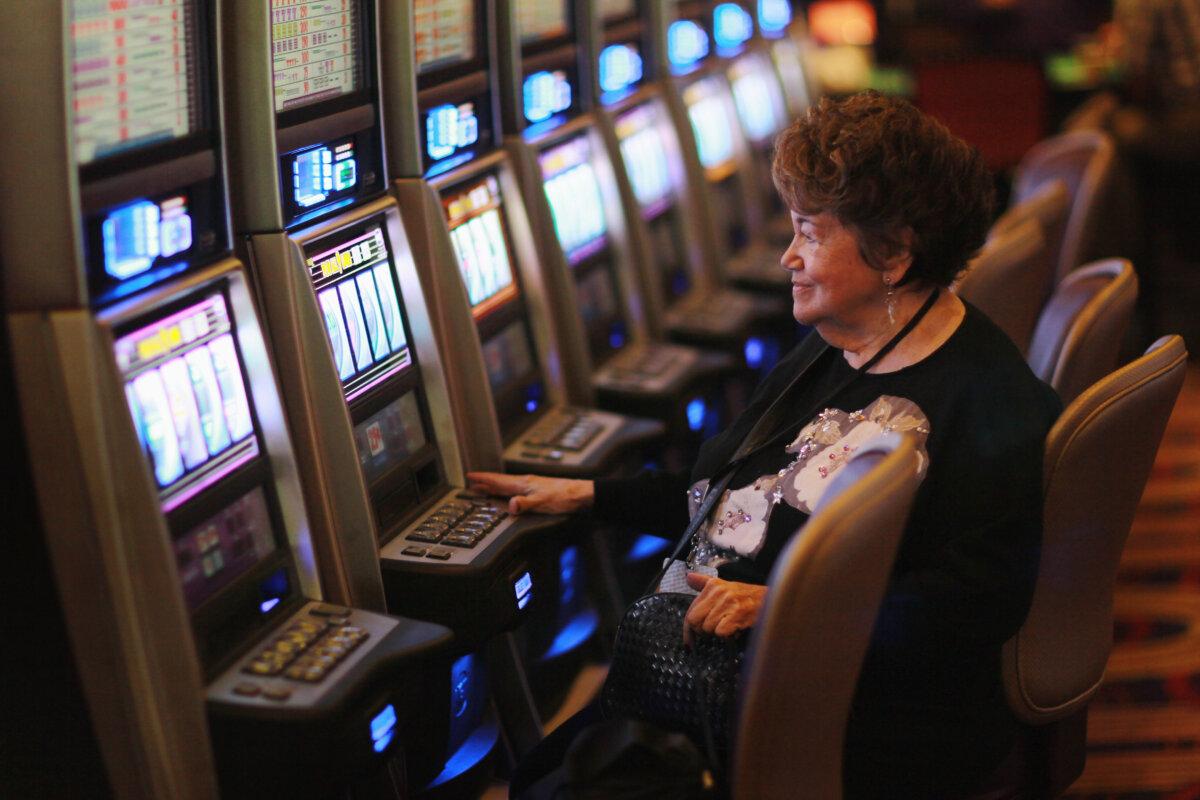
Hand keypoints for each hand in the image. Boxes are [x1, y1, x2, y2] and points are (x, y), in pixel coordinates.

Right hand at [466, 471, 593, 515]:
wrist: (581, 494)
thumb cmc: (564, 497)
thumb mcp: (542, 502)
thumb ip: (525, 504)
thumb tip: (510, 505)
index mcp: (524, 484)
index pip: (499, 481)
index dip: (484, 479)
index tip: (471, 476)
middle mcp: (526, 483)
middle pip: (501, 482)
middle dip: (485, 482)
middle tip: (472, 482)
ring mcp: (532, 486)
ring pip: (508, 485)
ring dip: (495, 486)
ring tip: (484, 487)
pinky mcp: (538, 491)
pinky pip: (516, 489)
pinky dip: (507, 491)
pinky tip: (509, 494)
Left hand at [682, 573, 766, 647]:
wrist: (772, 599)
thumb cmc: (748, 596)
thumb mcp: (725, 586)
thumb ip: (704, 583)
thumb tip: (688, 577)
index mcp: (712, 586)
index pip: (690, 611)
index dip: (688, 630)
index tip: (688, 643)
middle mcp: (718, 592)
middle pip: (694, 620)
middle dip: (702, 630)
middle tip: (714, 630)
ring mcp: (728, 602)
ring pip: (708, 627)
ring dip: (717, 632)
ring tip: (728, 626)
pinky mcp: (738, 613)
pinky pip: (721, 632)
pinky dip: (727, 634)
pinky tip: (735, 628)